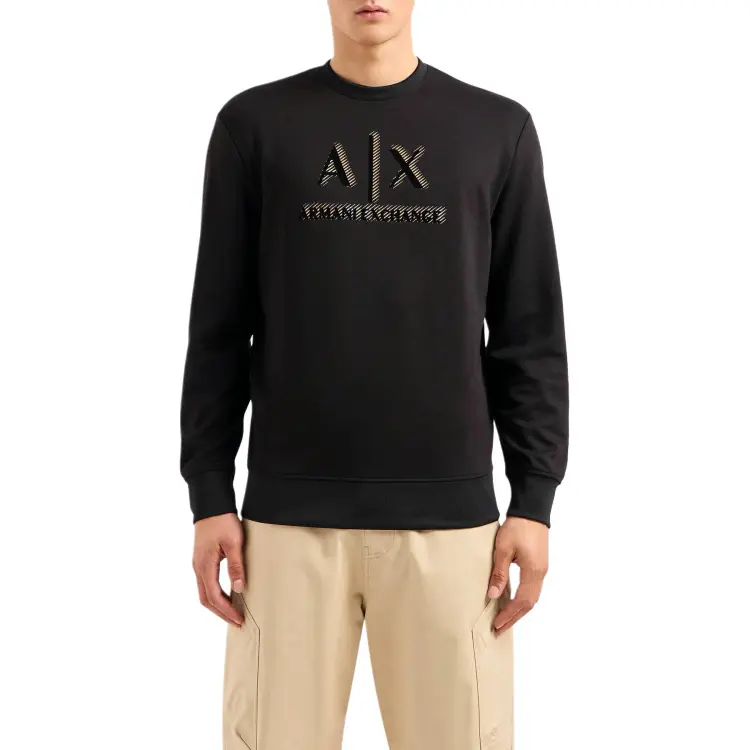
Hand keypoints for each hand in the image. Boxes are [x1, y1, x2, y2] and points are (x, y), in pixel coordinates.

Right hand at [193, 513, 245, 626]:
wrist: (211, 504)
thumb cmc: (222, 521)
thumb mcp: (234, 542)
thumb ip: (236, 566)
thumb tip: (238, 588)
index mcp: (205, 565)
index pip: (214, 597)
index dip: (226, 611)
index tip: (239, 619)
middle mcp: (198, 567)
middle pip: (206, 599)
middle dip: (221, 613)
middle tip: (237, 622)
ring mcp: (198, 564)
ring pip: (204, 592)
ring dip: (217, 605)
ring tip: (233, 613)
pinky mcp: (201, 559)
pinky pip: (205, 583)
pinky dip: (215, 594)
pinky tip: (226, 595)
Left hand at [487, 517, 548, 633]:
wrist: (532, 511)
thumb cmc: (518, 527)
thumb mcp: (503, 549)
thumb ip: (499, 573)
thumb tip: (493, 595)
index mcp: (533, 572)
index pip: (522, 601)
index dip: (509, 615)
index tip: (496, 624)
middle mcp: (541, 574)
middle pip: (529, 604)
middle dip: (514, 617)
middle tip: (499, 629)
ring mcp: (541, 570)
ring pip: (532, 597)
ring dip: (518, 610)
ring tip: (504, 619)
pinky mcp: (539, 565)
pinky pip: (532, 588)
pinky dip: (522, 599)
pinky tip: (512, 601)